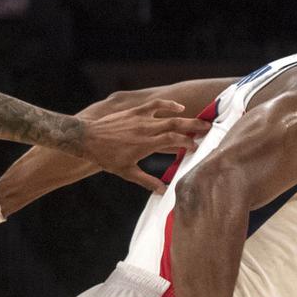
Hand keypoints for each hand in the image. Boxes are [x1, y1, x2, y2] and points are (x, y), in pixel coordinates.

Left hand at [80, 100, 209, 192]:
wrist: (87, 138)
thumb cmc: (106, 157)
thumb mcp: (127, 172)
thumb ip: (146, 181)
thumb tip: (163, 191)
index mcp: (145, 145)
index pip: (173, 141)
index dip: (187, 143)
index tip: (196, 147)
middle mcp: (146, 130)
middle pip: (176, 125)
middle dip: (194, 127)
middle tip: (209, 130)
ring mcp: (141, 118)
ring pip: (169, 115)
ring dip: (186, 117)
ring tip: (200, 120)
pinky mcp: (135, 111)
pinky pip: (155, 105)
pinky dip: (168, 105)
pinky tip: (179, 107)